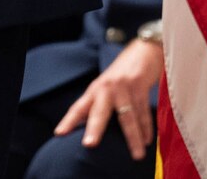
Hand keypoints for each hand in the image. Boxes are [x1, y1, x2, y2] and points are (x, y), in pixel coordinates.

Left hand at [52, 40, 162, 159]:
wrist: (142, 51)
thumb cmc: (120, 75)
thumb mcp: (104, 87)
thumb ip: (95, 105)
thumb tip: (84, 128)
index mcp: (95, 90)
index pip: (79, 107)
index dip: (69, 120)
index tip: (59, 133)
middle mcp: (107, 88)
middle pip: (99, 111)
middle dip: (94, 128)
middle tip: (89, 145)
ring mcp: (123, 87)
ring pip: (127, 116)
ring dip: (133, 137)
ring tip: (136, 156)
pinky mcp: (140, 86)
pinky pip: (142, 111)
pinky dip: (146, 128)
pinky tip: (147, 141)